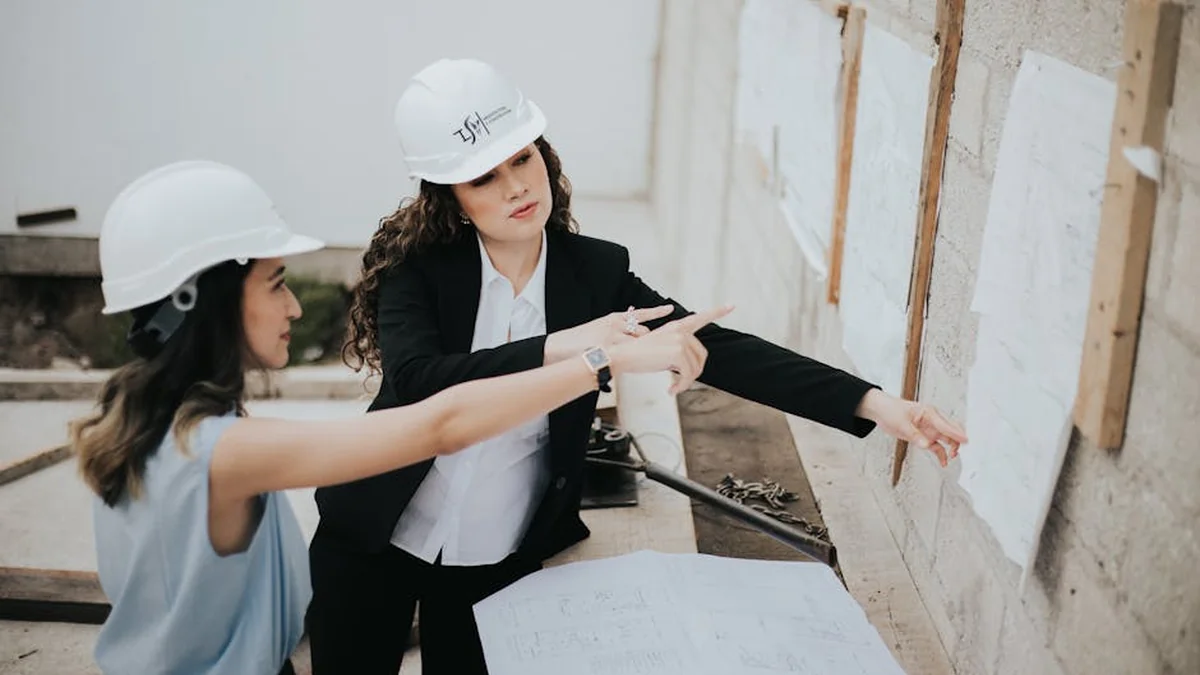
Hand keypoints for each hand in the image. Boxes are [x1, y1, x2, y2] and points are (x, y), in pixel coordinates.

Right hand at [544, 304, 676, 363]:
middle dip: (649, 343)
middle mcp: (614, 324)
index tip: (671, 308)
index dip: (656, 311)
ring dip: (642, 353)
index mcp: (612, 318)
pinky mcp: (608, 347)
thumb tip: (629, 318)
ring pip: (638, 343)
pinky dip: (635, 360)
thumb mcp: (597, 329)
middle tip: (652, 352)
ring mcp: (612, 335)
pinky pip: (629, 354)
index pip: (640, 313)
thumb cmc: (576, 343)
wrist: (557, 348)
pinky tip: (639, 363)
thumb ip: (614, 327)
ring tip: (641, 361)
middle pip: (643, 332)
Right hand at [608, 305, 734, 394]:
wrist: (621, 356)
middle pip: (701, 355)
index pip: (700, 318)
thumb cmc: (637, 356)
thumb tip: (691, 368)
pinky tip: (671, 390)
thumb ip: (678, 352)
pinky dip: (681, 386)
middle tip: (681, 384)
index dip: (717, 311)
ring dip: (686, 382)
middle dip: (694, 372)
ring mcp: (680, 340)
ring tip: (674, 388)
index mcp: (676, 327)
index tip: (732, 305)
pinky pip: (688, 374)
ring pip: (696, 367)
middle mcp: (680, 331)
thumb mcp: (661, 350)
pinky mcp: (678, 351)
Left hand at [856, 389, 967, 466]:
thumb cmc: (891, 410)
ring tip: (951, 458)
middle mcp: (932, 420)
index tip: (966, 440)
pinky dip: (941, 453)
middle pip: (951, 431)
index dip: (956, 433)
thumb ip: (915, 435)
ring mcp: (929, 429)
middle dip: (957, 441)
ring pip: (947, 439)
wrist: (880, 410)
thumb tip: (927, 445)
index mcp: (929, 413)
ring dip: (951, 448)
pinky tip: (943, 462)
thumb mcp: (901, 423)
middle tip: (958, 451)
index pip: (946, 425)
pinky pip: (937, 446)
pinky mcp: (924, 436)